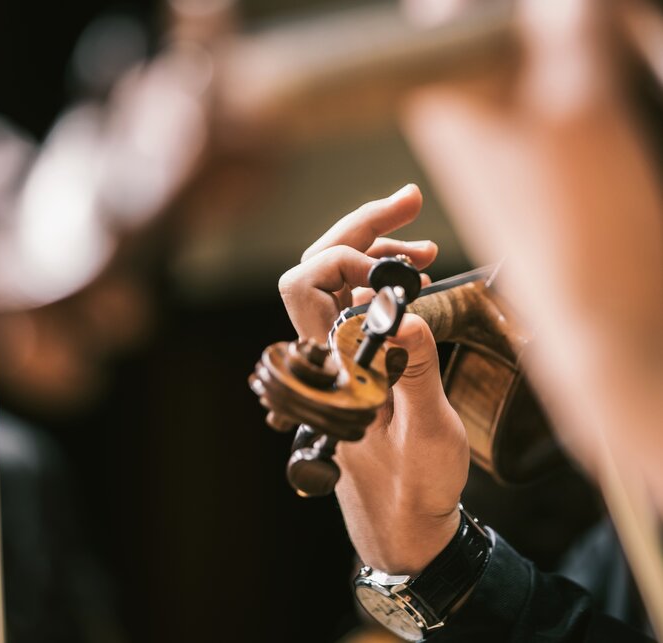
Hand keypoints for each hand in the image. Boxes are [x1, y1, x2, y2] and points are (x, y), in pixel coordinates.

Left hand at [278, 184, 468, 574]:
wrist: (405, 527)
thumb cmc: (413, 492)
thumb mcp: (427, 436)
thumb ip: (416, 374)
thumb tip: (405, 316)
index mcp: (330, 372)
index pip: (304, 287)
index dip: (341, 258)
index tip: (395, 265)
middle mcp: (325, 359)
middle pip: (319, 268)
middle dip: (361, 229)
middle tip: (409, 204)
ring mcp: (339, 360)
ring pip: (338, 283)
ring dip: (375, 251)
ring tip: (423, 245)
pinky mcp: (357, 366)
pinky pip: (358, 307)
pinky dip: (384, 282)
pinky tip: (414, 278)